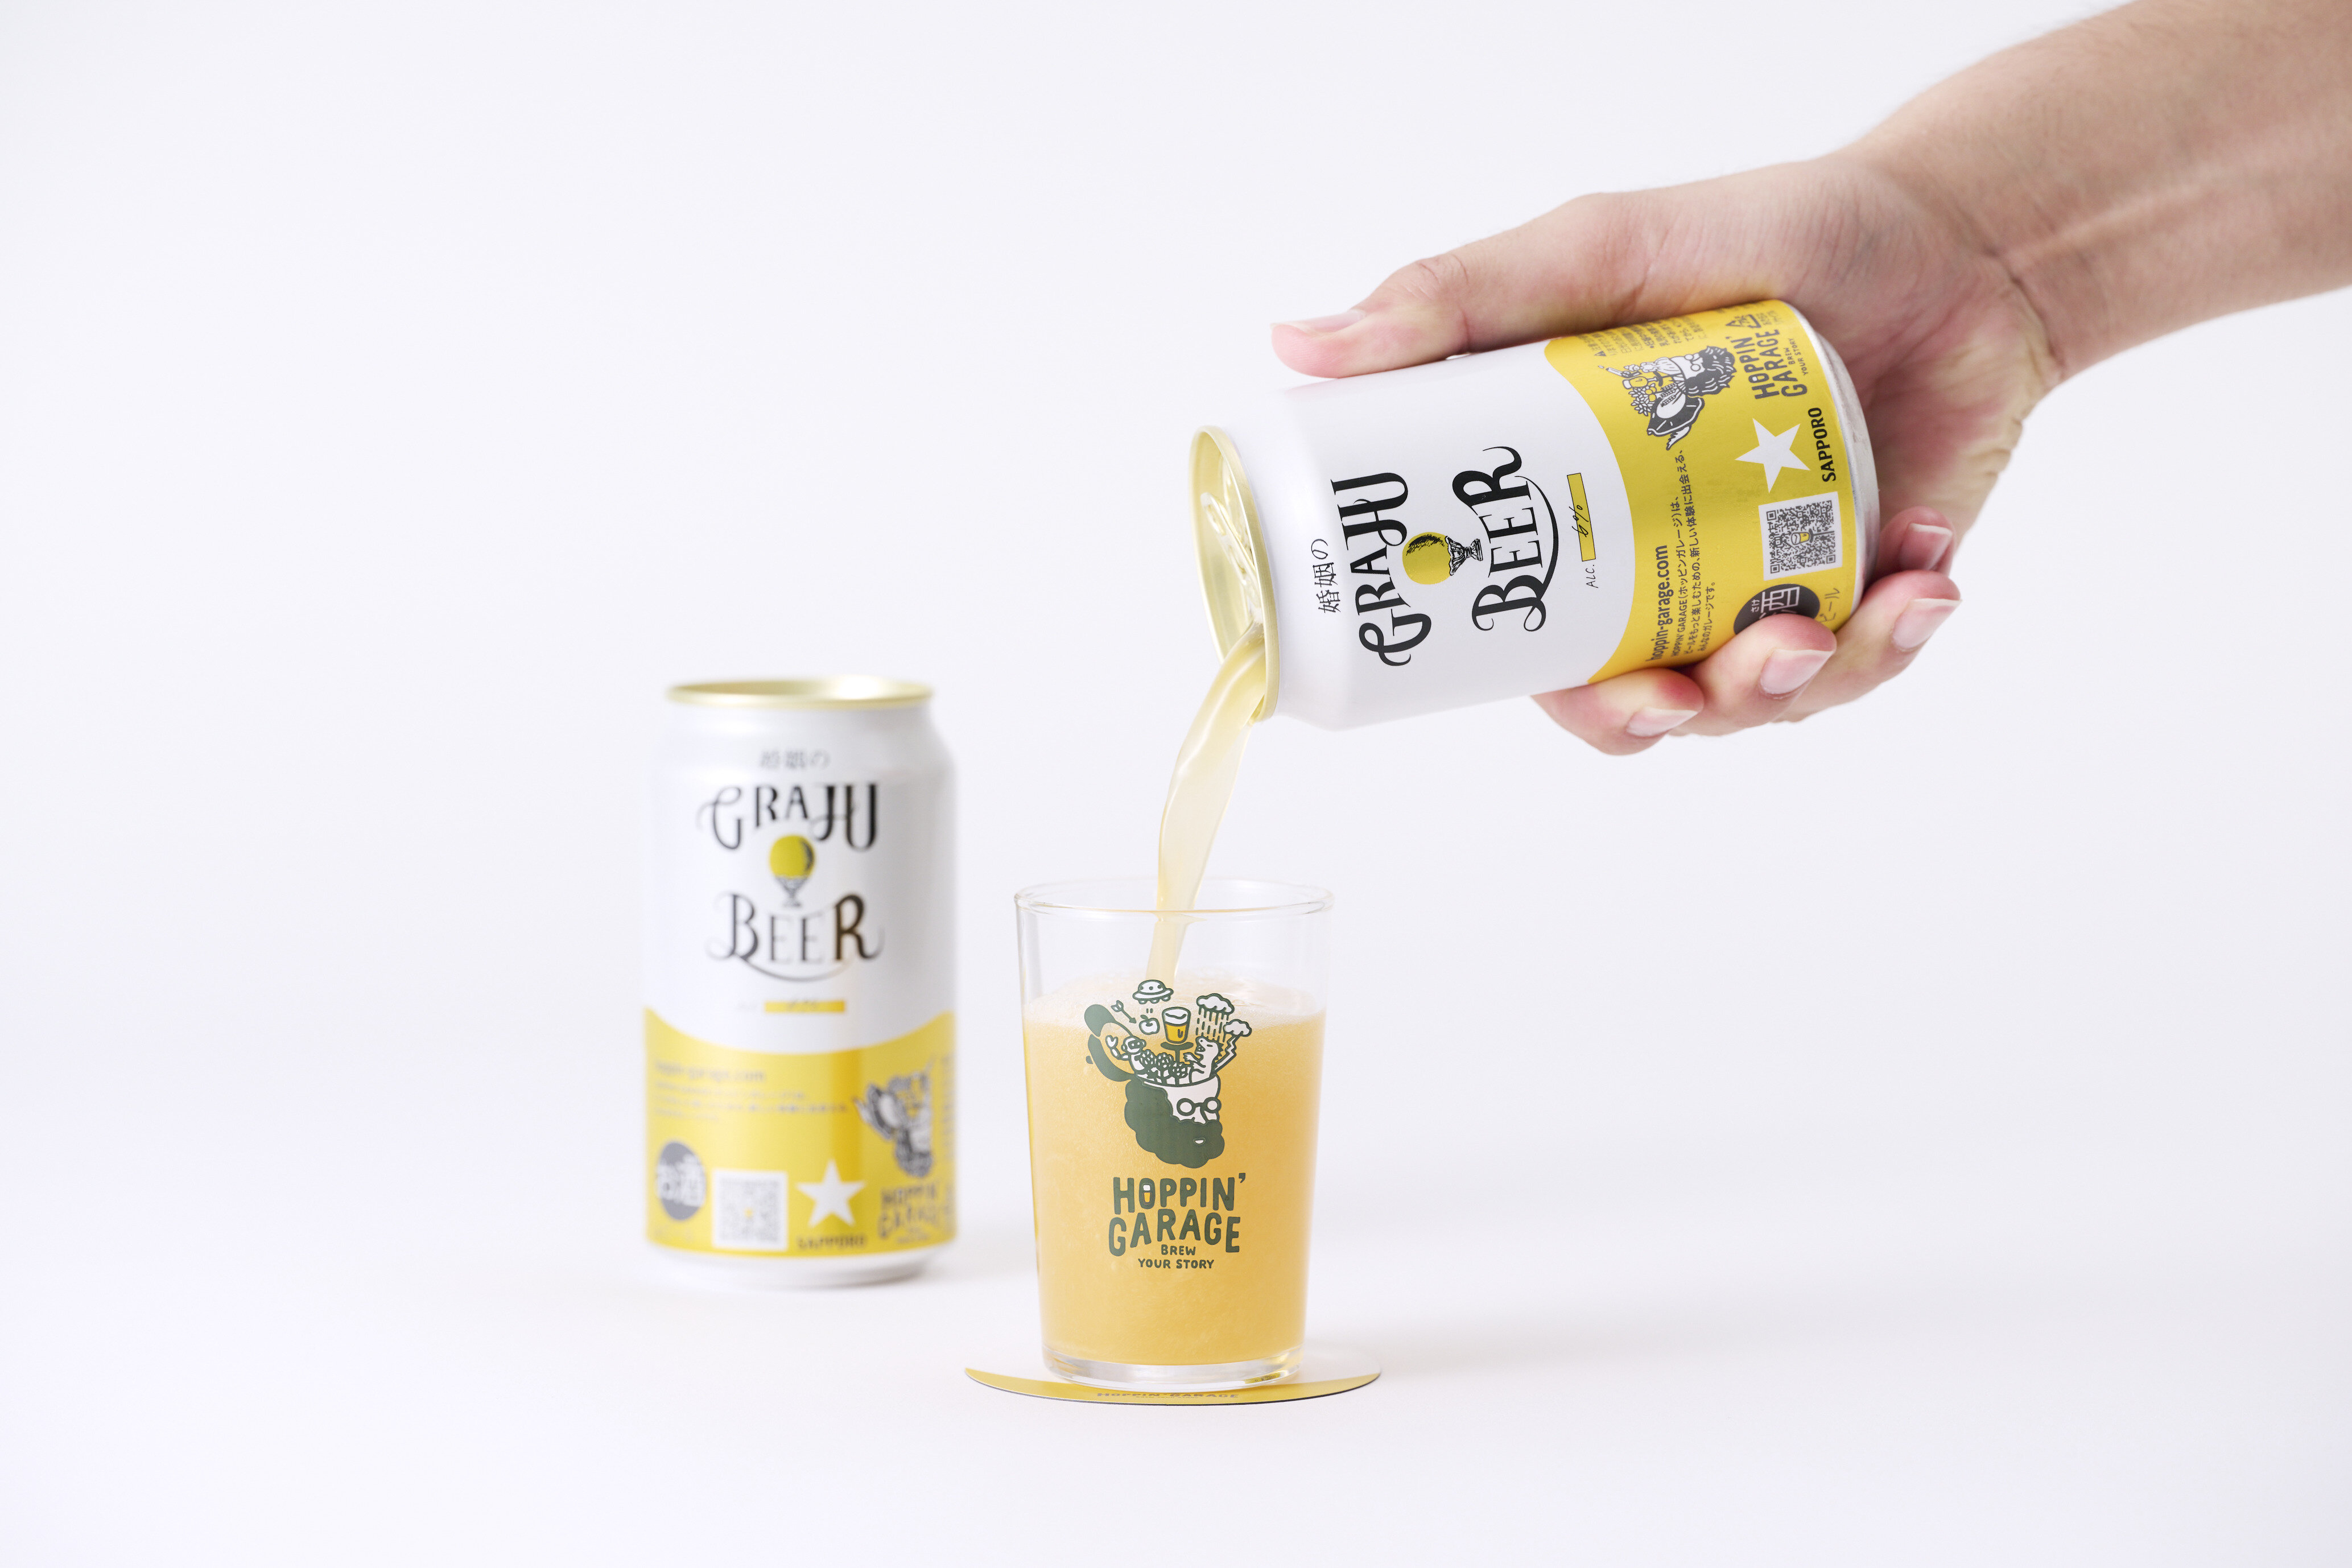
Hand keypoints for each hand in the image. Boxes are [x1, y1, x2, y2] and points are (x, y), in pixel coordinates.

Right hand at [1271, 156, 2033, 752]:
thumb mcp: (1600, 254)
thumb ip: (1458, 299)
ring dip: (1792, 685)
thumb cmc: (1768, 237)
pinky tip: (1925, 573)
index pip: (1523, 630)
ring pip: (1756, 701)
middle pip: (1634, 700)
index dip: (1522, 674)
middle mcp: (1667, 565)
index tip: (1553, 674)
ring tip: (1830, 622)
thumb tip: (1298, 347)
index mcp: (1581, 511)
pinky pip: (1871, 663)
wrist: (1954, 234)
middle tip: (1686, 686)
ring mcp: (1769, 585)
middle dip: (1663, 713)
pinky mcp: (1871, 591)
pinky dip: (1899, 635)